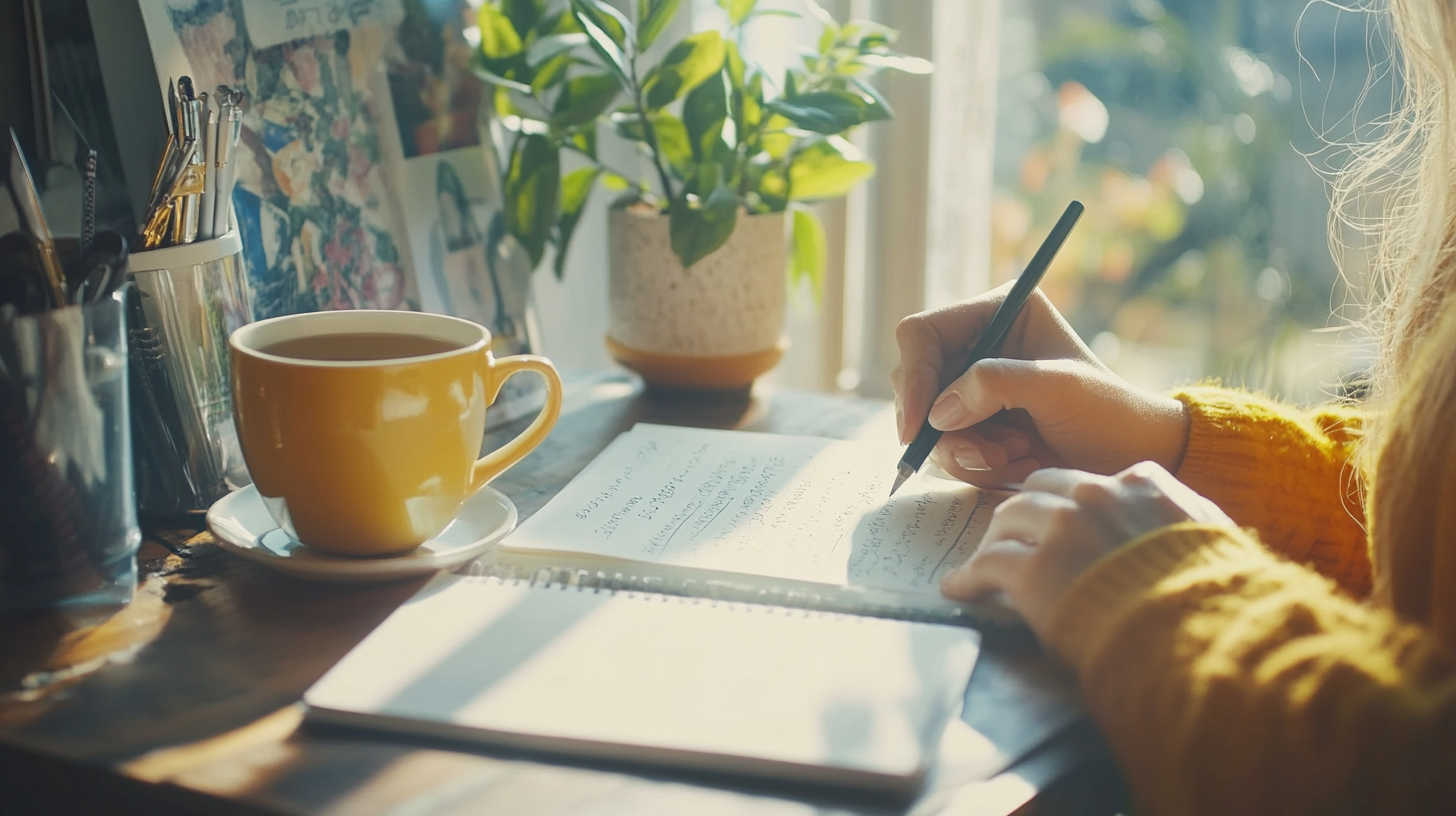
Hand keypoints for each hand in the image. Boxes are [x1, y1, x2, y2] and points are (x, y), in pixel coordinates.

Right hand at [891, 285, 1189, 488]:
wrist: (1128, 457)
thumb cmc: (1108, 413)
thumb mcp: (1056, 388)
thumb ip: (993, 385)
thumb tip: (937, 412)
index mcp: (997, 312)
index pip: (922, 334)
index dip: (914, 376)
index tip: (920, 425)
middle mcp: (977, 345)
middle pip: (915, 382)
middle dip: (946, 426)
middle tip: (988, 453)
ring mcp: (971, 387)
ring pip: (927, 423)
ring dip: (966, 451)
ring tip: (1016, 458)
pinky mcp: (972, 424)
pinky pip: (945, 447)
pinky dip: (974, 465)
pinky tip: (1016, 463)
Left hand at [940, 462, 1234, 638]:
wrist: (1201, 632)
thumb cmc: (1217, 593)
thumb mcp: (1216, 537)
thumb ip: (1190, 516)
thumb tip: (1193, 520)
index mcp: (1140, 483)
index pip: (1087, 480)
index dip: (1068, 500)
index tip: (1060, 515)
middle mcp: (1095, 495)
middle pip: (1038, 488)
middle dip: (1024, 511)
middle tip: (1012, 535)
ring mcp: (1060, 529)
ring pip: (1006, 517)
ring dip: (994, 539)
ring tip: (983, 560)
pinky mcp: (1033, 570)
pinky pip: (986, 565)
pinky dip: (969, 577)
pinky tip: (959, 588)